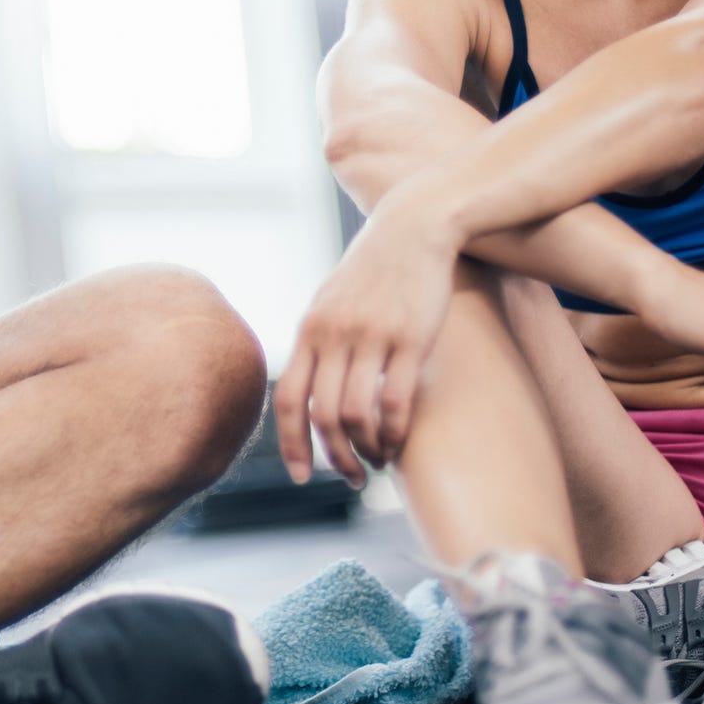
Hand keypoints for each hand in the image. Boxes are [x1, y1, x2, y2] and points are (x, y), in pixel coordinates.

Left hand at [275, 194, 459, 487]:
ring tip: (377, 462)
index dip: (291, 444)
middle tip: (352, 477)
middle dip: (335, 458)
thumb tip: (307, 394)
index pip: (289, 400)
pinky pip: (395, 402)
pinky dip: (393, 433)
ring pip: (357, 415)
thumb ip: (317, 342)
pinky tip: (397, 442)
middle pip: (323, 415)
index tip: (300, 477)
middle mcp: (334, 334)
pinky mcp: (411, 338)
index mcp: (310, 328)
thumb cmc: (373, 268)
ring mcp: (372, 336)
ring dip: (366, 450)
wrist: (414, 226)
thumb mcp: (330, 300)